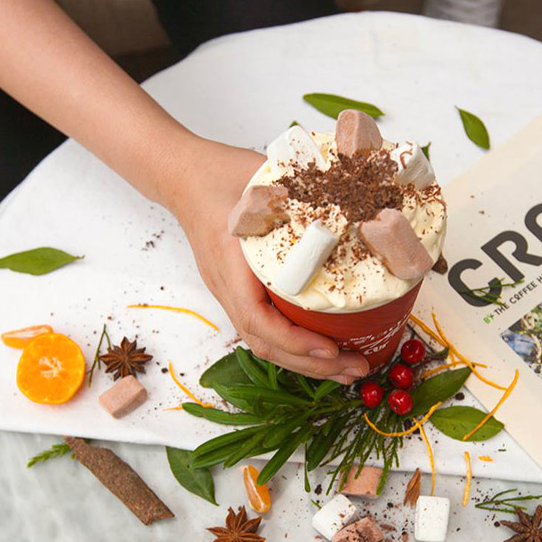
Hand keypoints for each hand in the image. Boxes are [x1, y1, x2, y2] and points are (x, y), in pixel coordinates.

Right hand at [168, 136, 369, 382]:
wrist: (184, 177)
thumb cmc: (221, 173)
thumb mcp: (263, 177)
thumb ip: (303, 194)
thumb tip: (356, 207)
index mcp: (230, 260)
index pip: (256, 318)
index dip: (294, 341)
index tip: (331, 349)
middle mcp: (227, 285)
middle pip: (263, 342)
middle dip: (310, 364)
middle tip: (357, 369)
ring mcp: (229, 291)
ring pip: (263, 340)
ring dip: (305, 361)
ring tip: (347, 368)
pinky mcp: (237, 290)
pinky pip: (263, 327)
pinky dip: (294, 344)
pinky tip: (322, 347)